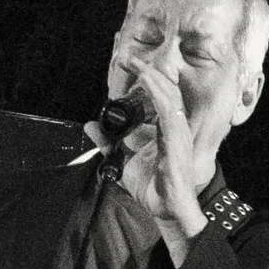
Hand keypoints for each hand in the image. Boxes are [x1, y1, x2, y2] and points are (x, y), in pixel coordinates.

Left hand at [114, 57, 208, 242]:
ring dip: (153, 79)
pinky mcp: (177, 145)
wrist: (166, 210)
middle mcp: (175, 130)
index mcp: (165, 130)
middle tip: (129, 58)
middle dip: (148, 72)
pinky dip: (160, 98)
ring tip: (138, 66)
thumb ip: (106, 143)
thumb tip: (90, 125)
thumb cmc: (153, 188)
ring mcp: (179, 136)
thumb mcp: (122, 161)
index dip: (147, 78)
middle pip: (166, 91)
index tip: (129, 64)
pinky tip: (150, 86)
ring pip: (170, 99)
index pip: (160, 97)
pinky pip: (170, 116)